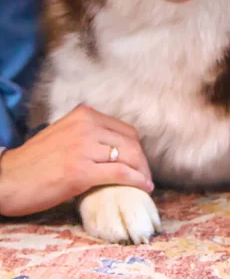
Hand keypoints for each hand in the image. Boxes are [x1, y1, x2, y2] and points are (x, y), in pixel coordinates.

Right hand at [0, 105, 152, 216]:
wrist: (9, 178)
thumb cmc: (34, 161)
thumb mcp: (64, 133)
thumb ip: (87, 133)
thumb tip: (113, 146)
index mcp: (83, 114)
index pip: (124, 129)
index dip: (136, 147)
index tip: (139, 162)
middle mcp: (86, 125)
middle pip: (130, 142)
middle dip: (142, 161)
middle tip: (145, 176)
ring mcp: (84, 147)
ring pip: (129, 156)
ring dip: (141, 172)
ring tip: (144, 183)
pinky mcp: (81, 171)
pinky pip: (120, 173)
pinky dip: (136, 180)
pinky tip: (142, 187)